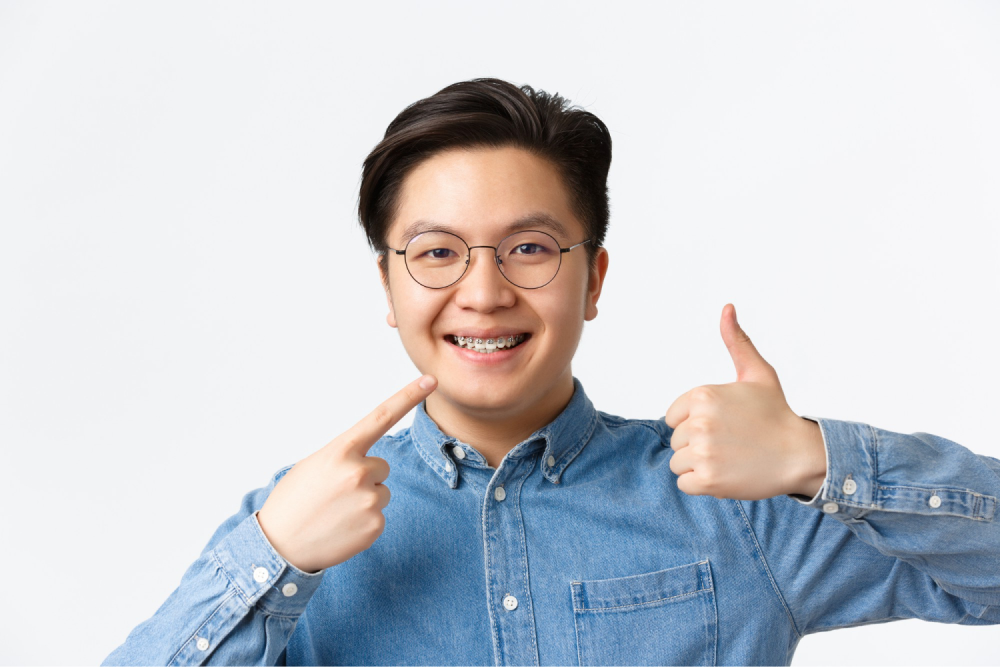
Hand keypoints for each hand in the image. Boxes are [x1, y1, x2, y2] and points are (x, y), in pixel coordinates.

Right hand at [256, 374, 437, 572]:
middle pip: (382, 466)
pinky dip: (363, 522)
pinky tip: (341, 527)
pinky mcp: (374, 525)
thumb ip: (346, 456)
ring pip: (382, 491)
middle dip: (365, 477)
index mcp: (341, 450)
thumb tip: (370, 464)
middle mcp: (358, 471)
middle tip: (336, 493)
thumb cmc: (294, 500)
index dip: (408, 396)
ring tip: (336, 511)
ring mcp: (369, 499)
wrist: (279, 545)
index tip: (431, 380)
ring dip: (364, 500)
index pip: (381, 416)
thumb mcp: (314, 465)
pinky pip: (379, 516)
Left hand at [665, 304, 825, 500]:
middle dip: (698, 444)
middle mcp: (699, 422)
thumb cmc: (776, 414)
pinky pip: (684, 483)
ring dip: (699, 465)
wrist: (801, 455)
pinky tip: (726, 474)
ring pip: (678, 463)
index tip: (724, 425)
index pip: (674, 417)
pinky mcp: (707, 479)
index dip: (695, 423)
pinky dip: (702, 484)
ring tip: (729, 458)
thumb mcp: (758, 373)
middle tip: (732, 443)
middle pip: (676, 441)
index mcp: (702, 395)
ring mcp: (703, 451)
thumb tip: (727, 307)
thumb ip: (737, 342)